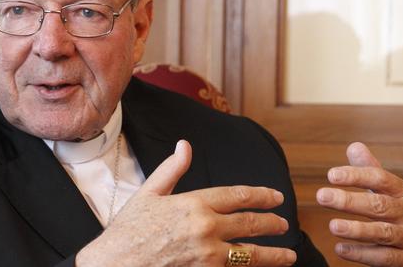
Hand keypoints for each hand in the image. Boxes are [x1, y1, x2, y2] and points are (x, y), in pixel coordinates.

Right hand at [76, 140, 296, 266]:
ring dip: (274, 254)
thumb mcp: (148, 193)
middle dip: (272, 223)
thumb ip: (172, 169)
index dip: (261, 195)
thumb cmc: (128, 230)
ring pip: (250, 255)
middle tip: (284, 224)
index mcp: (194, 204)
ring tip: (288, 254)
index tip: (276, 197)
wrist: (114, 265)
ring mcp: (207, 256)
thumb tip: (185, 146)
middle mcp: (206, 229)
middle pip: (250, 224)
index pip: (238, 196)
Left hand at [316, 142, 402, 265]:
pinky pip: (385, 258)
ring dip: (357, 230)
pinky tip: (340, 249)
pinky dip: (362, 254)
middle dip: (350, 200)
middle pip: (380, 205)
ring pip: (383, 233)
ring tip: (333, 226)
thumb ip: (372, 172)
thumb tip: (353, 146)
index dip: (357, 176)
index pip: (381, 179)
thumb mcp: (396, 194)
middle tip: (322, 196)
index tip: (331, 174)